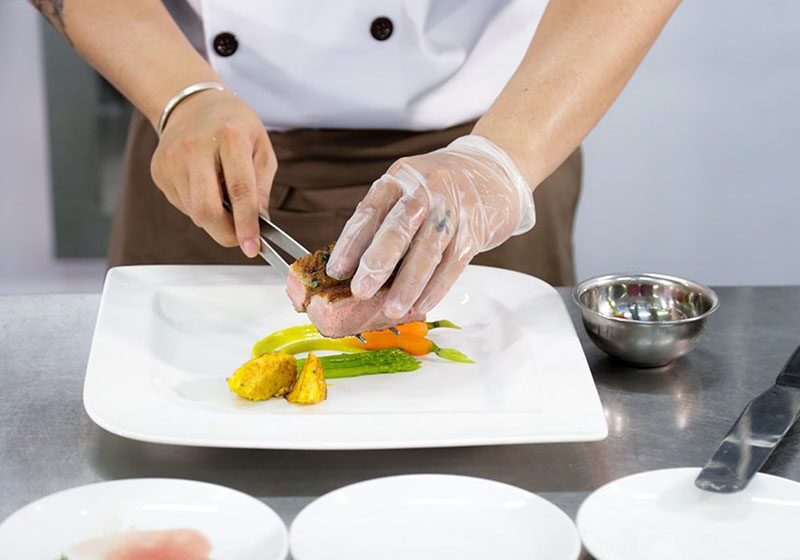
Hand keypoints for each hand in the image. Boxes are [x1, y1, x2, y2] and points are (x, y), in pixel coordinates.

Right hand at [150, 89, 275, 256]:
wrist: (192, 104)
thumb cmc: (234, 126)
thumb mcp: (261, 149)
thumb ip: (261, 187)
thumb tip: (259, 224)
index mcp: (230, 136)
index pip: (239, 190)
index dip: (246, 224)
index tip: (252, 247)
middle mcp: (196, 147)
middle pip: (206, 209)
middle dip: (225, 233)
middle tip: (240, 237)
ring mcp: (173, 160)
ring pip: (194, 212)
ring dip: (214, 216)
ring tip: (222, 192)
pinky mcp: (159, 171)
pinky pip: (182, 205)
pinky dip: (198, 206)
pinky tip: (205, 185)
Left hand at [326, 135, 535, 317]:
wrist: (494, 170)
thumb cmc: (440, 188)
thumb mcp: (408, 189)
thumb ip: (385, 220)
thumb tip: (355, 267)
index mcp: (400, 178)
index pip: (370, 211)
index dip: (352, 242)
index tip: (337, 270)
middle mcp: (426, 189)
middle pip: (399, 227)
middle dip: (377, 262)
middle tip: (361, 290)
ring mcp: (453, 209)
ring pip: (428, 249)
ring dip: (408, 283)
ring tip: (392, 308)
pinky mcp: (475, 229)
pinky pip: (453, 263)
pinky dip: (436, 287)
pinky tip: (422, 303)